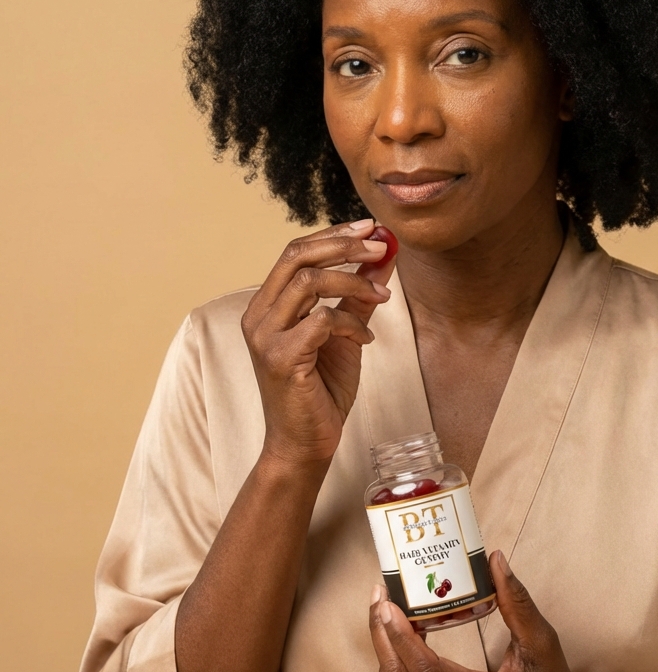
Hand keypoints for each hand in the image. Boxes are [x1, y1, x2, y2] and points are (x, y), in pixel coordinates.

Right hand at [242, 219, 394, 467]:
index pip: (296, 251)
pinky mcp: (280, 358)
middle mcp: (258, 315)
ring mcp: (265, 337)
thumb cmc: (322, 390)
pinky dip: (352, 324)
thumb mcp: (346, 333)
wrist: (307, 443)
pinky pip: (322, 321)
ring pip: (309, 283)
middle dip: (343, 245)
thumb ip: (359, 295)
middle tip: (381, 245)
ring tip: (382, 299)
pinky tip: (365, 342)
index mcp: (268, 305)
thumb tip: (384, 256)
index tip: (371, 228)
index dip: (334, 233)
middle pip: (297, 255)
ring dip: (354, 284)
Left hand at [369, 551, 592, 671]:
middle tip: (380, 594)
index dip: (401, 637)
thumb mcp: (542, 642)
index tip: (389, 604)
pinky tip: (400, 630)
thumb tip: (494, 559)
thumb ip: (517, 602)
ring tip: (384, 606)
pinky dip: (396, 659)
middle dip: (381, 634)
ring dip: (384, 645)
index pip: (427, 671)